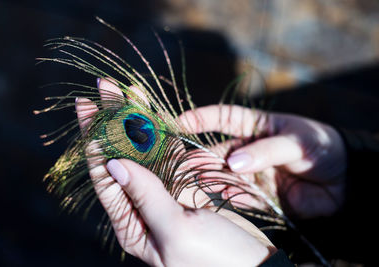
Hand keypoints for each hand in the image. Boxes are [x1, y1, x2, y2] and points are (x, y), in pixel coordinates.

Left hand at [75, 79, 274, 266]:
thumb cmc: (216, 260)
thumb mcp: (176, 230)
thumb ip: (146, 196)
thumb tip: (114, 164)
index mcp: (132, 224)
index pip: (104, 173)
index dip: (94, 137)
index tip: (87, 106)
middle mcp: (143, 208)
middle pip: (122, 156)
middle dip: (112, 122)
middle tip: (104, 88)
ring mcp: (165, 196)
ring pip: (147, 152)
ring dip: (138, 122)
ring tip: (128, 93)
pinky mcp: (186, 188)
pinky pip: (170, 157)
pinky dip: (163, 135)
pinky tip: (154, 116)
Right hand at [180, 105, 346, 218]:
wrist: (347, 180)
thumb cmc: (322, 147)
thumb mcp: (296, 142)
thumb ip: (266, 151)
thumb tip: (234, 162)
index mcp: (257, 127)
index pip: (223, 118)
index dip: (200, 119)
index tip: (178, 123)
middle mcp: (250, 150)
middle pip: (218, 152)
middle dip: (200, 157)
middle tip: (182, 165)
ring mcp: (254, 173)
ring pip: (225, 176)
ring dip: (210, 179)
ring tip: (194, 183)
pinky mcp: (262, 195)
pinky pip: (240, 196)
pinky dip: (229, 197)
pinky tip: (220, 197)